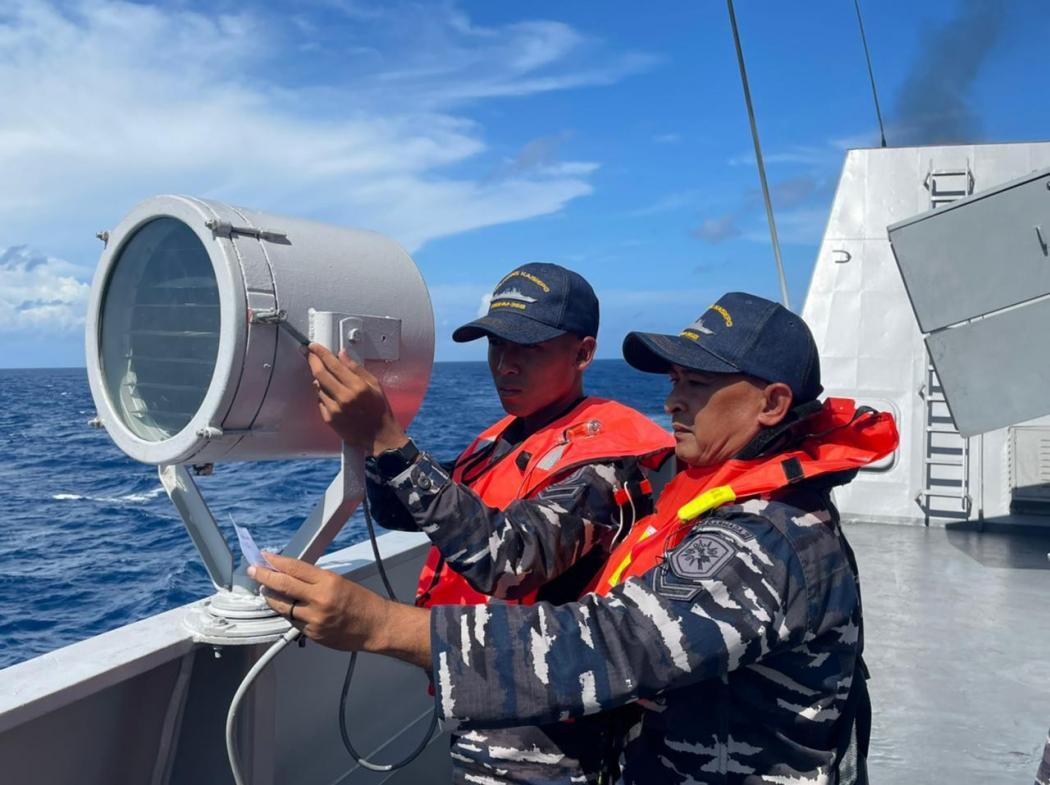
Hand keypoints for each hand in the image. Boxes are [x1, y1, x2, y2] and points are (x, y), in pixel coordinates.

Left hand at [249, 553, 431, 668]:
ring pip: (282, 606)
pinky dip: (286, 612)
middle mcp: (319, 599)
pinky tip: (283, 607)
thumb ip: (315, 580)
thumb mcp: (339, 582)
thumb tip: (290, 574)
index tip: (265, 556)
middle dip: (264, 576)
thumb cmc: (362, 602)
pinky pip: (292, 621)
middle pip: (283, 585)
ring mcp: (314, 619)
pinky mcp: (312, 634)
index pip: (295, 568)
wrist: (376, 626)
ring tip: (265, 589)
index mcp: (328, 581)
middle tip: (253, 570)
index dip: (276, 561)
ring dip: (271, 596)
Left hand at [307, 343, 407, 454]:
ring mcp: (335, 409)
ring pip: (318, 388)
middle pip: (320, 374)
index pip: (333, 364)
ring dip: (320, 380)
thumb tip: (343, 355)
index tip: (314, 347)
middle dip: (313, 361)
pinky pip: (320, 401)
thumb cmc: (380, 412)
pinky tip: (333, 396)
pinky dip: (323, 395)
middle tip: (311, 356)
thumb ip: (357, 369)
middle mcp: (344, 397)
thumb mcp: (375, 385)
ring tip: (330, 381)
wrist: (379, 437)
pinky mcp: (329, 419)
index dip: (321, 353)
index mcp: (357, 387)